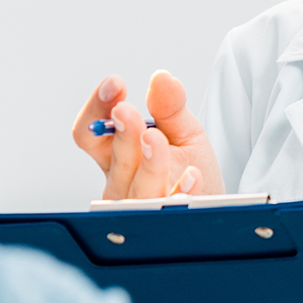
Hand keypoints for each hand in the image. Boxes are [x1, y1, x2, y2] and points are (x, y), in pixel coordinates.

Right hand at [71, 70, 224, 199]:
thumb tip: (162, 79)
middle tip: (128, 112)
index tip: (115, 85)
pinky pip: (170, 211)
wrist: (212, 205)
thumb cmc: (187, 168)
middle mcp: (121, 181)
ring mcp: (141, 205)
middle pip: (113, 159)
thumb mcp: (182, 131)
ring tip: (156, 139)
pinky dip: (180, 193)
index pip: (90, 132)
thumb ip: (170, 106)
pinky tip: (192, 176)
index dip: (97, 109)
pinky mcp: (166, 224)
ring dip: (147, 163)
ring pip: (137, 189)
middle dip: (121, 134)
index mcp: (116, 154)